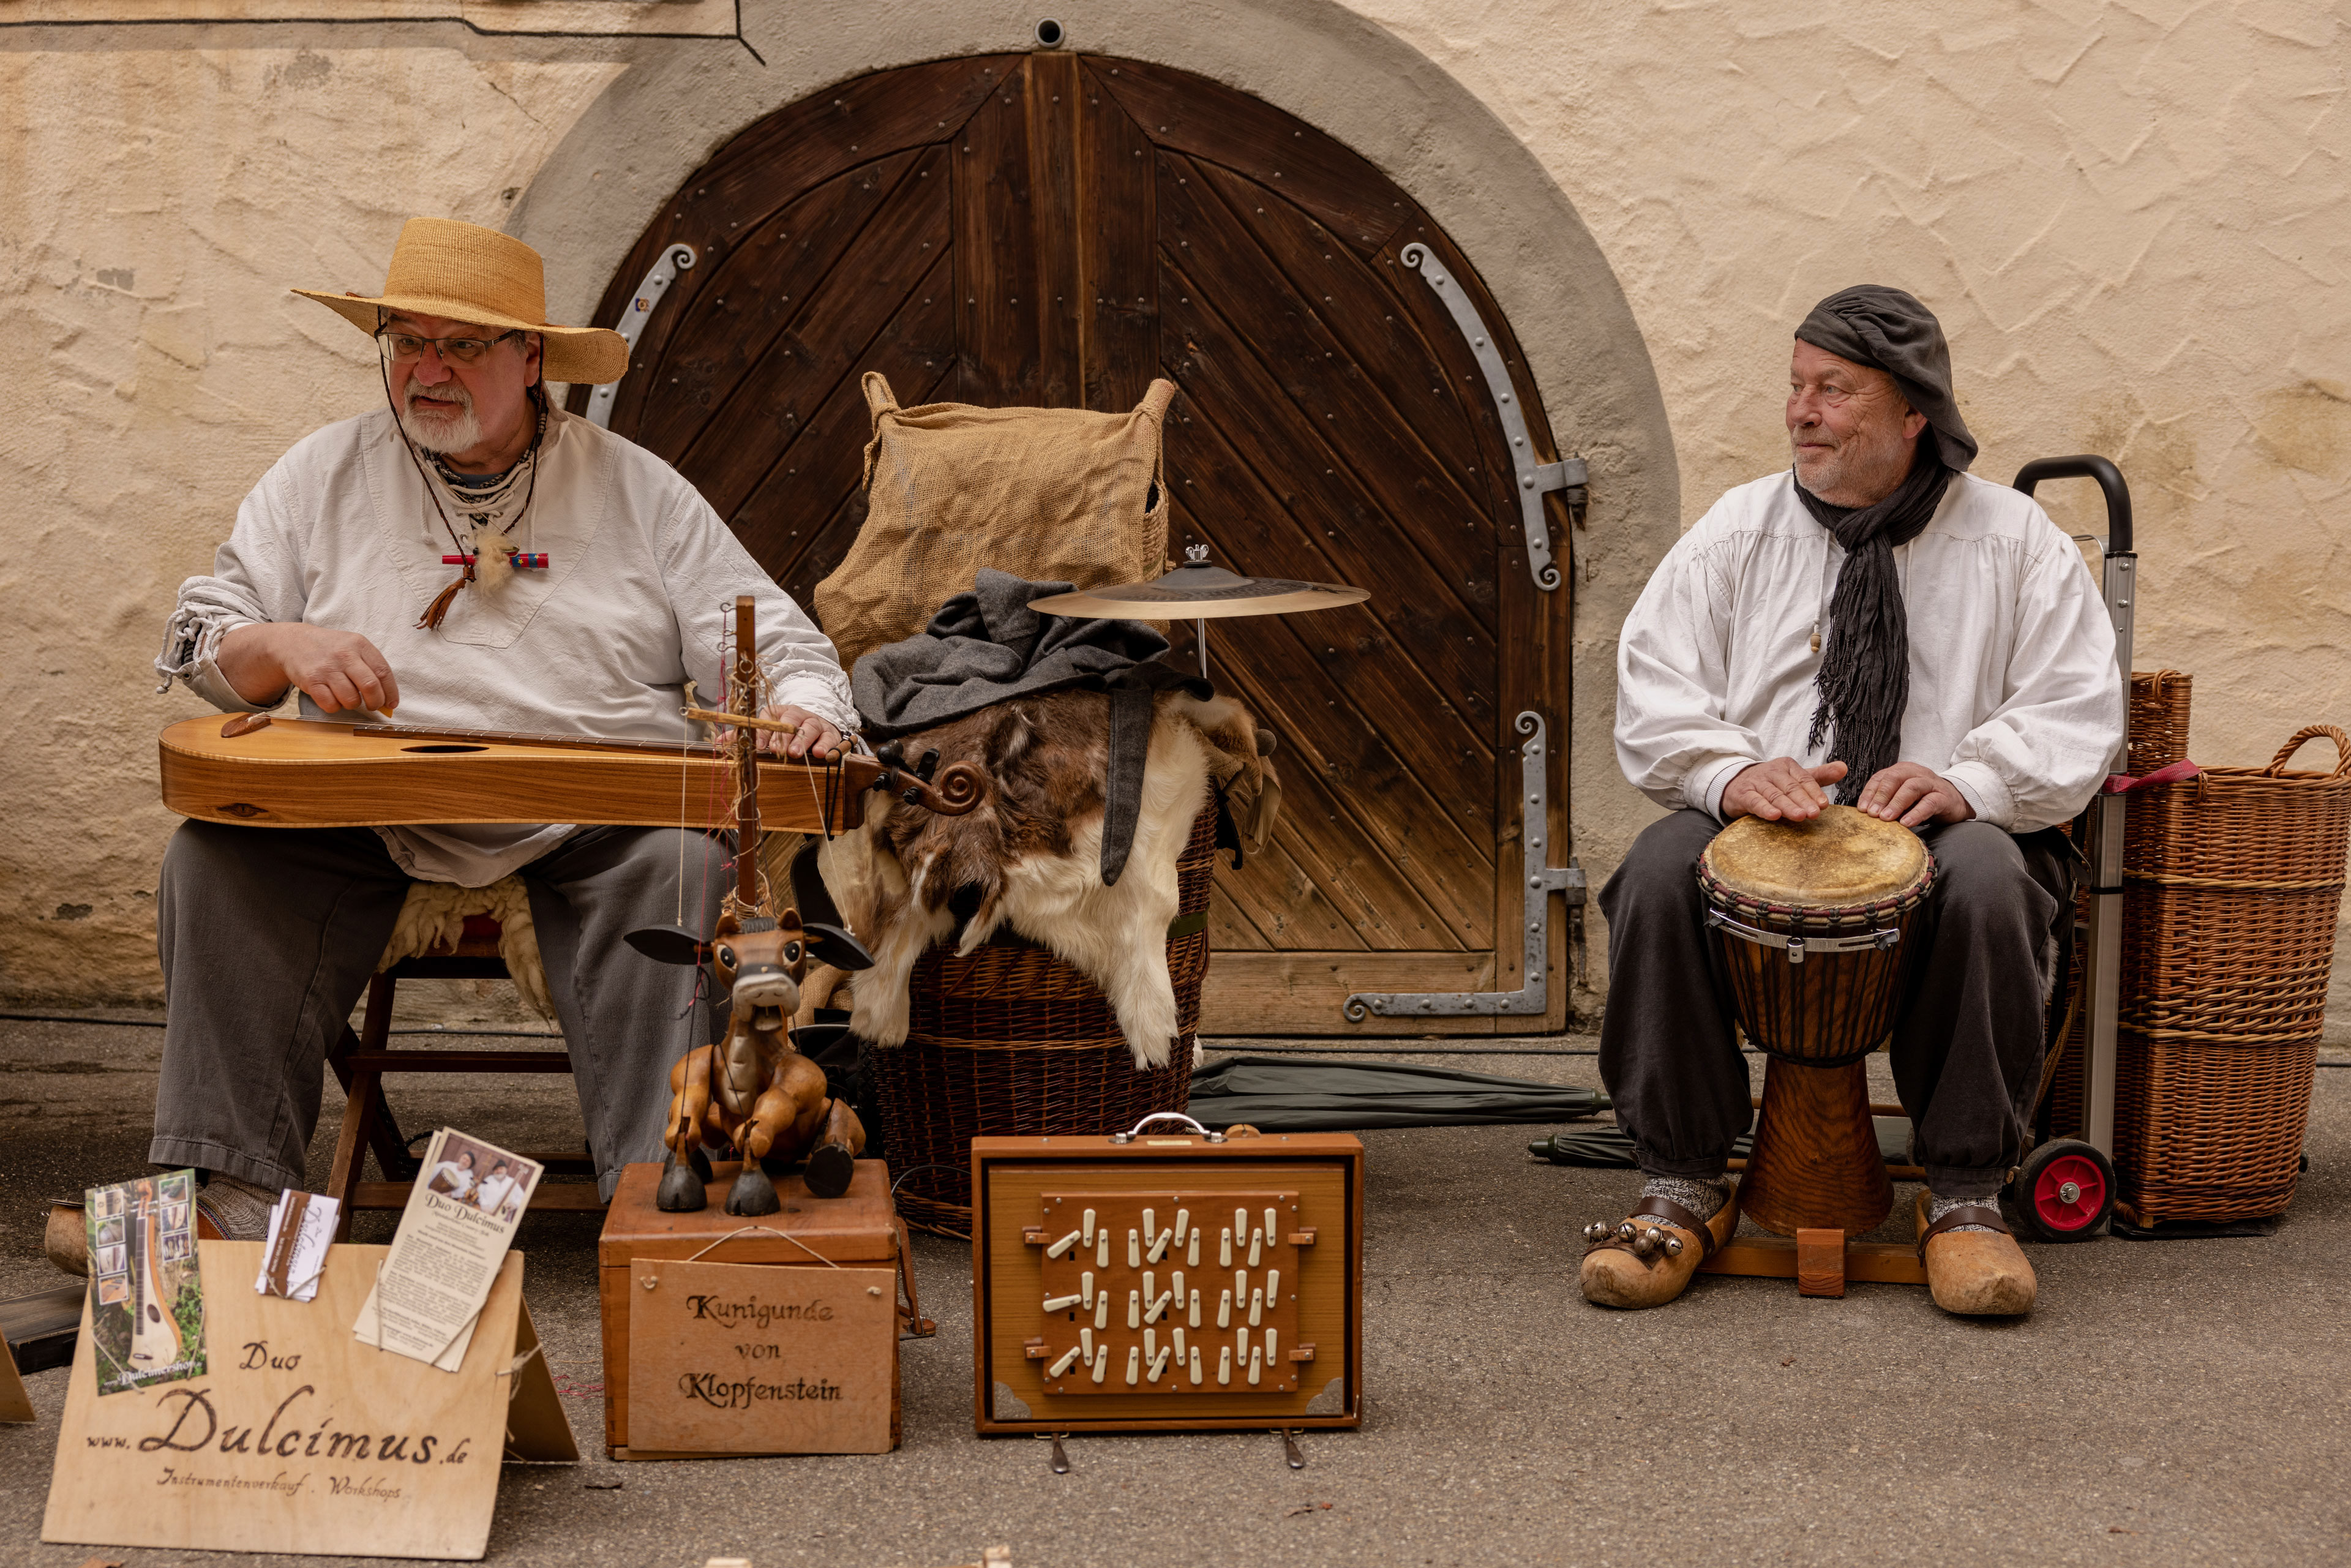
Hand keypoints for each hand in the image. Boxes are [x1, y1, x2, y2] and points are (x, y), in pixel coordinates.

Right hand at [217, 622, 398, 714]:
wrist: (293, 642)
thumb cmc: (330, 648)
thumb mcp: (353, 646)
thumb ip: (371, 667)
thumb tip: (388, 700)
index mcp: (359, 644)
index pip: (383, 672)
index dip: (391, 692)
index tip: (391, 704)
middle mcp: (344, 655)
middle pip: (370, 686)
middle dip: (376, 702)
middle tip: (373, 706)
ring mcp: (327, 668)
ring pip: (351, 699)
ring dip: (353, 704)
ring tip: (348, 698)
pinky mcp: (311, 680)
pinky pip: (331, 704)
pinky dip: (335, 707)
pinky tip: (333, 698)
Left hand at [756, 704, 841, 761]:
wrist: (821, 728)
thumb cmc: (795, 732)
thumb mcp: (776, 730)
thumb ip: (761, 735)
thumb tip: (746, 744)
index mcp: (785, 712)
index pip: (773, 716)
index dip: (766, 731)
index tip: (760, 746)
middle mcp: (802, 715)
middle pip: (793, 720)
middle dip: (784, 736)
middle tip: (779, 750)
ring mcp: (818, 724)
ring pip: (811, 727)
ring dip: (803, 740)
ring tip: (795, 753)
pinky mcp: (831, 734)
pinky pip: (830, 738)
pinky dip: (826, 746)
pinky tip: (820, 754)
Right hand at [1721, 757, 1846, 822]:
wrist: (1735, 784)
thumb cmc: (1771, 783)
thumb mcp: (1794, 778)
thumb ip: (1818, 775)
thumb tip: (1844, 768)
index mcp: (1787, 766)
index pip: (1803, 779)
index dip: (1814, 792)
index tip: (1824, 805)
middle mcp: (1771, 771)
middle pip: (1790, 787)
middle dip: (1803, 800)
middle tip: (1815, 813)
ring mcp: (1756, 782)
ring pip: (1774, 795)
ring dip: (1787, 806)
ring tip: (1799, 816)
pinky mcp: (1743, 794)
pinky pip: (1755, 801)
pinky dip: (1764, 808)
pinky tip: (1774, 816)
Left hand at [1857, 762, 1974, 827]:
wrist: (1955, 802)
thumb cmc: (1922, 800)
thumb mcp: (1902, 798)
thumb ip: (1886, 802)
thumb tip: (1865, 814)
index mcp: (1902, 771)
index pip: (1881, 777)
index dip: (1869, 793)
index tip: (1862, 809)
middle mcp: (1916, 773)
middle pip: (1895, 778)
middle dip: (1881, 796)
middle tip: (1872, 814)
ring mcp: (1931, 783)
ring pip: (1911, 787)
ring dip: (1896, 803)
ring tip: (1886, 818)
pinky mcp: (1944, 797)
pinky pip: (1929, 803)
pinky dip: (1916, 813)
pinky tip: (1906, 823)